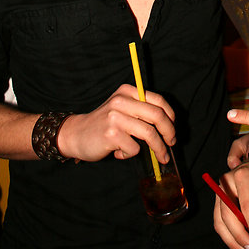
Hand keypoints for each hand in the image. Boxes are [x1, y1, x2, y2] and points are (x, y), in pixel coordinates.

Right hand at [58, 84, 175, 162]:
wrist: (76, 134)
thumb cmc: (104, 124)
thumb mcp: (121, 108)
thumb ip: (140, 111)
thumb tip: (169, 126)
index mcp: (127, 91)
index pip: (158, 100)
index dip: (171, 116)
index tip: (173, 129)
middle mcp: (121, 101)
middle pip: (157, 116)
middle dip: (169, 132)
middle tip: (172, 144)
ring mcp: (115, 117)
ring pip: (149, 134)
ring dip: (159, 149)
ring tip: (161, 157)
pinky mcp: (111, 134)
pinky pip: (134, 148)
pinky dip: (131, 154)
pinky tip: (120, 153)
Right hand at [213, 150, 248, 248]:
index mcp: (243, 177)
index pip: (247, 206)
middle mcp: (227, 183)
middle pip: (228, 215)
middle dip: (240, 237)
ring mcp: (220, 192)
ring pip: (220, 221)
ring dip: (232, 242)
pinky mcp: (219, 201)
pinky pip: (220, 223)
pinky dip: (228, 239)